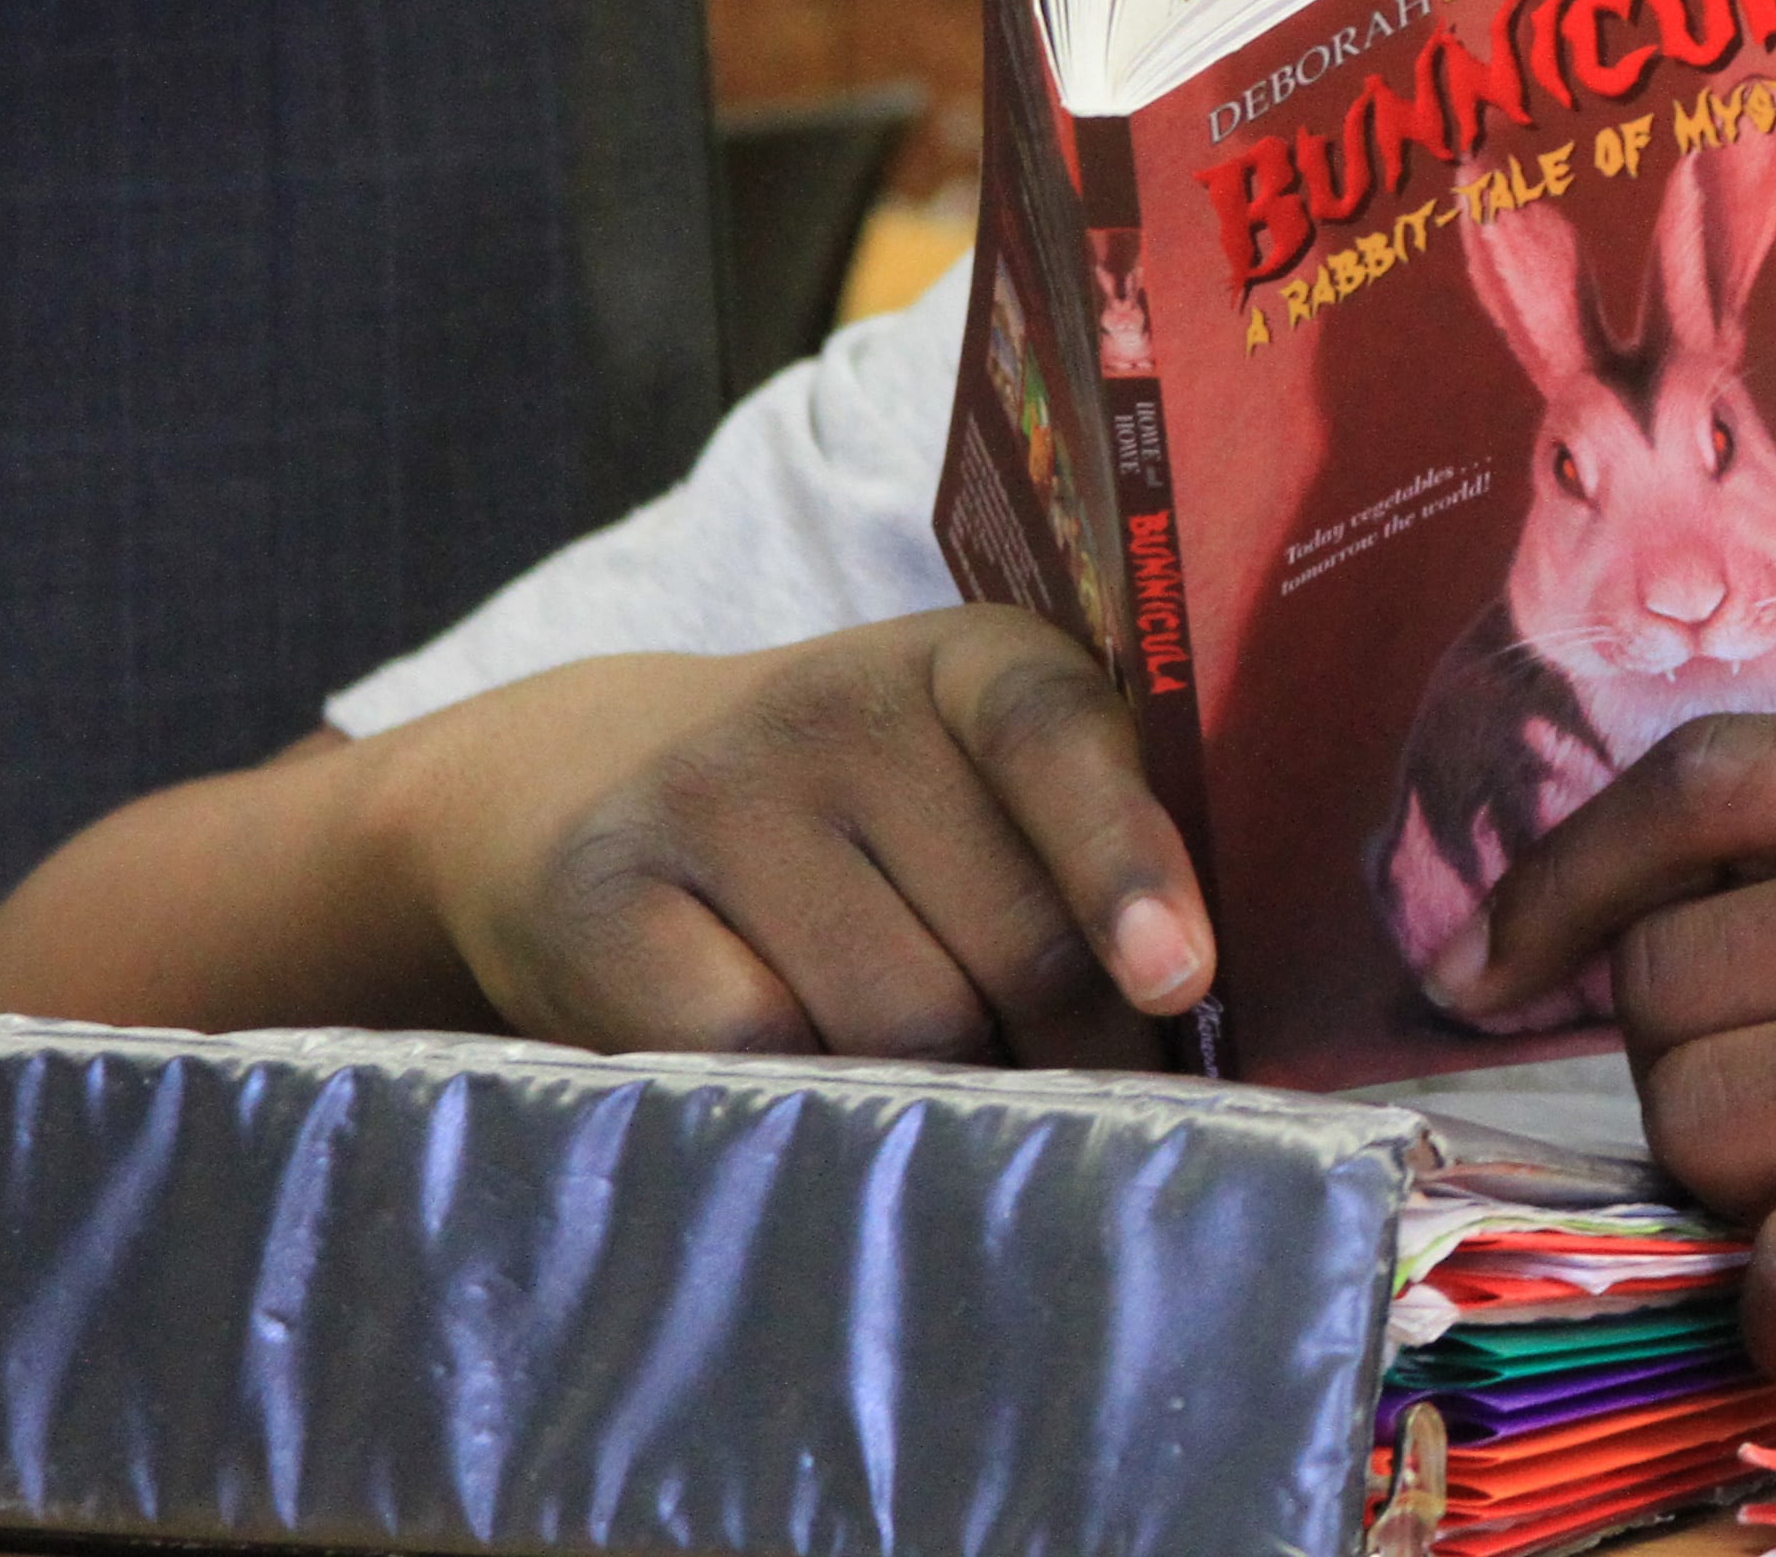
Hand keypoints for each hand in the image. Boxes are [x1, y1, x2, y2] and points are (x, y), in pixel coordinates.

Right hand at [360, 606, 1213, 1064]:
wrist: (587, 788)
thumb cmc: (859, 817)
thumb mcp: (978, 784)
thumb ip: (1086, 858)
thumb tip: (1188, 1020)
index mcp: (972, 660)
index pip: (1056, 740)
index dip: (1125, 861)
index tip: (1177, 977)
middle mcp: (837, 706)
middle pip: (1008, 940)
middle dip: (1075, 1054)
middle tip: (1093, 1114)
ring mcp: (712, 794)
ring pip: (901, 1023)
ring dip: (958, 1100)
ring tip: (962, 1110)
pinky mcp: (610, 901)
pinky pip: (763, 1057)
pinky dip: (823, 1110)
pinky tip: (837, 1112)